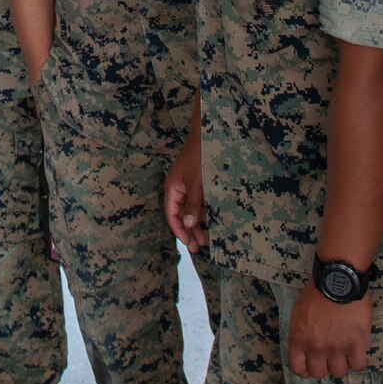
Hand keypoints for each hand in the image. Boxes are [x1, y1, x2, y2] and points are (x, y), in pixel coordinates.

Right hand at [165, 136, 206, 250]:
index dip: (179, 231)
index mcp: (172, 189)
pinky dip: (203, 213)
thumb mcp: (197, 183)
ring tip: (205, 239)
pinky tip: (210, 222)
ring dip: (197, 224)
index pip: (172, 215)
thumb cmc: (200, 157)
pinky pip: (198, 203)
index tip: (188, 243)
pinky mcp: (198, 184)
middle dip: (189, 231)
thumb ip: (192, 204)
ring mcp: (188, 186)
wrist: (208, 136)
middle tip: (198, 247)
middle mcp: (178, 189)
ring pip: (190, 210)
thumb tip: (187, 223)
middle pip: (181, 215)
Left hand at [288, 287, 371, 378]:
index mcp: (299, 339)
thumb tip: (306, 345)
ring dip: (342, 363)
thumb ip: (301, 333)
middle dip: (325, 365)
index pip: (298, 368)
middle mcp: (316, 347)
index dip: (306, 369)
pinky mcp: (356, 344)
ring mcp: (337, 348)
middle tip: (331, 354)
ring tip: (346, 349)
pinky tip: (358, 349)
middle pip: (319, 373)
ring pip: (339, 372)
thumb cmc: (318, 291)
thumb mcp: (299, 313)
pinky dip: (358, 360)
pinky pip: (358, 366)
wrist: (338, 280)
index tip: (312, 363)